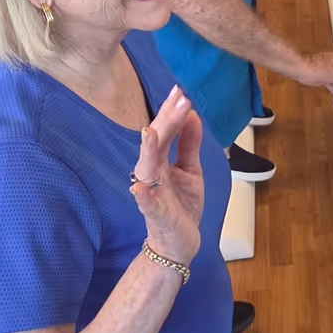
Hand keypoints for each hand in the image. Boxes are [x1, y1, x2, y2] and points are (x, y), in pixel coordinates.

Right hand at [130, 85, 203, 267]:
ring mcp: (152, 194)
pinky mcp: (155, 215)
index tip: (178, 91)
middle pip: (155, 144)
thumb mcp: (190, 170)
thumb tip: (191, 114)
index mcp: (161, 161)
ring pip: (147, 170)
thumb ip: (189, 144)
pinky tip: (140, 187)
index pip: (164, 131)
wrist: (179, 242)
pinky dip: (143, 195)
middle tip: (179, 100)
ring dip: (149, 151)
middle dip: (166, 122)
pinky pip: (146, 204)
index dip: (170, 112)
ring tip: (152, 132)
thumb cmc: (181, 205)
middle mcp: (152, 174)